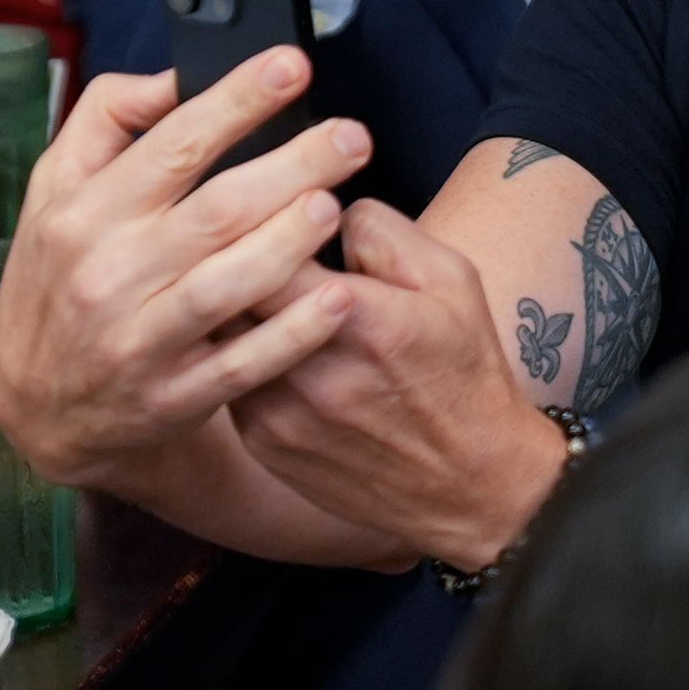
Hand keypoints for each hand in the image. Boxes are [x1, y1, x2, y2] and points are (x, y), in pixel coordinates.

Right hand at [0, 53, 369, 492]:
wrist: (37, 401)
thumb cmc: (61, 274)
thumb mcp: (55, 191)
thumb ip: (107, 120)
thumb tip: (175, 77)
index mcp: (84, 212)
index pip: (172, 144)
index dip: (237, 100)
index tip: (293, 65)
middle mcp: (110, 273)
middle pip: (215, 210)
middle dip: (291, 167)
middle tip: (351, 137)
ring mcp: (141, 339)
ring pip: (228, 285)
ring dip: (289, 243)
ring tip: (335, 206)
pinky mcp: (174, 396)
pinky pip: (243, 363)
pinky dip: (293, 333)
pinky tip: (337, 299)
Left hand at [228, 198, 565, 570]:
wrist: (471, 485)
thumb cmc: (466, 374)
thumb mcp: (453, 281)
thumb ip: (384, 231)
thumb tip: (323, 204)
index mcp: (359, 318)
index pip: (267, 242)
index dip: (263, 215)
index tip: (273, 205)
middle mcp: (308, 370)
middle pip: (226, 290)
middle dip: (233, 258)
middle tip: (243, 238)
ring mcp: (277, 413)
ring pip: (217, 337)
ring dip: (229, 310)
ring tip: (252, 292)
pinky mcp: (263, 445)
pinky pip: (228, 382)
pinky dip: (240, 358)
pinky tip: (269, 350)